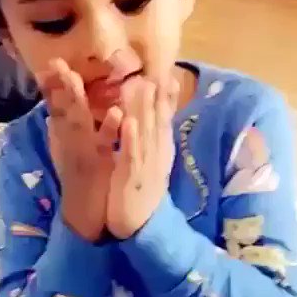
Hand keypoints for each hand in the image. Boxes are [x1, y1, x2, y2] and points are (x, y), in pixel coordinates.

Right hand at [38, 59, 121, 241]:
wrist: (87, 216)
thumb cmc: (86, 180)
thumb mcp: (76, 150)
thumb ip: (69, 129)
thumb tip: (61, 108)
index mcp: (67, 137)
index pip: (57, 106)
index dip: (52, 85)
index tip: (49, 61)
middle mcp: (70, 142)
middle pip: (62, 109)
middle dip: (58, 85)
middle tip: (53, 62)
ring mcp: (82, 154)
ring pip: (77, 123)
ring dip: (75, 100)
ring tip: (72, 76)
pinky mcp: (97, 166)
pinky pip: (103, 145)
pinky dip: (108, 129)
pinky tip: (116, 113)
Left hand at [106, 76, 177, 239]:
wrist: (140, 227)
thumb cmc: (140, 193)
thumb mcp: (151, 164)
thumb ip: (153, 142)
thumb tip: (155, 121)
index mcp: (159, 151)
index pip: (165, 120)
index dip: (167, 98)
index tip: (168, 73)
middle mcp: (156, 154)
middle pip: (158, 121)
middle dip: (158, 96)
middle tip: (157, 69)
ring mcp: (146, 165)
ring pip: (145, 133)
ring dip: (145, 109)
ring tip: (144, 85)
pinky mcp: (132, 177)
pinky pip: (131, 155)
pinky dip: (130, 138)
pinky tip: (128, 121)